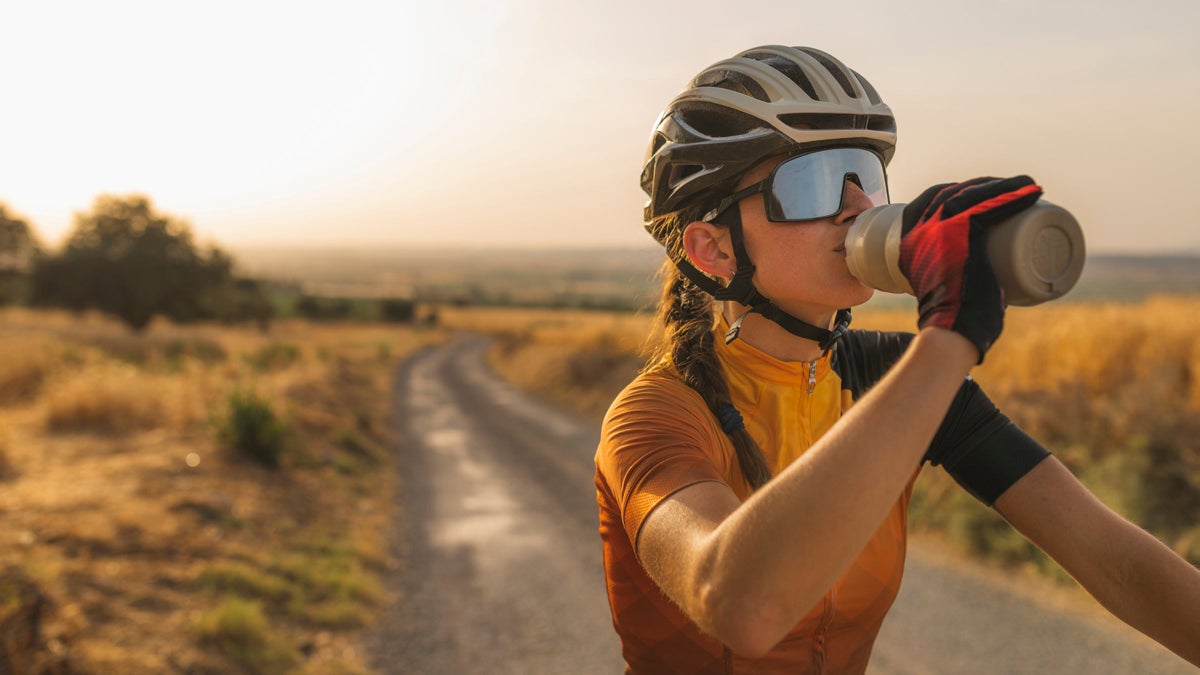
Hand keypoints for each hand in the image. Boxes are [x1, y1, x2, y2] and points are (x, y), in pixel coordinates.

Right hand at [898, 175, 1042, 361]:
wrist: (951, 332)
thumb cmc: (952, 320)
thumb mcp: (938, 287)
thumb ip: (948, 277)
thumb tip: (975, 275)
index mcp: (908, 241)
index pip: (932, 199)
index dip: (959, 188)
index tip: (983, 193)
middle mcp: (918, 230)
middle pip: (953, 192)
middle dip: (983, 184)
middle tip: (1009, 192)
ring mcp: (937, 230)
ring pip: (972, 193)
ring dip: (1002, 185)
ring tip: (1024, 187)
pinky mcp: (960, 234)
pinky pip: (989, 206)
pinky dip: (1014, 195)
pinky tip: (1031, 190)